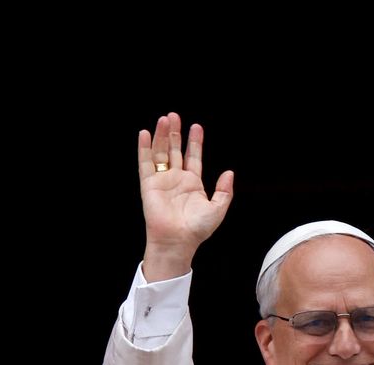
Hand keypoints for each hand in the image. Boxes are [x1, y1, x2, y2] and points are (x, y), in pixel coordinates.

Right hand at [138, 112, 233, 280]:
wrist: (178, 240)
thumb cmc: (197, 229)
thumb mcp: (218, 208)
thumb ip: (224, 190)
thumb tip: (229, 173)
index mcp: (192, 184)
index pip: (193, 157)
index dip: (195, 142)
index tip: (196, 127)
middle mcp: (176, 179)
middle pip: (175, 150)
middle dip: (175, 133)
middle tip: (175, 116)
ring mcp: (162, 180)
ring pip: (160, 152)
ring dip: (161, 136)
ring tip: (164, 119)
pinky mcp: (149, 184)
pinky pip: (145, 163)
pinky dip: (144, 148)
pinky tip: (145, 134)